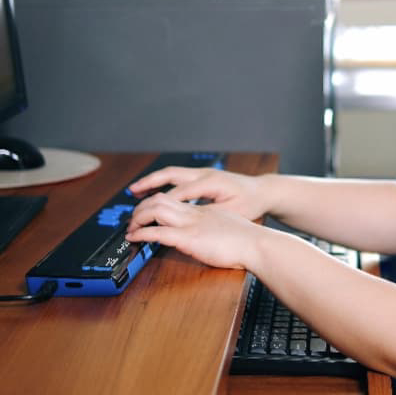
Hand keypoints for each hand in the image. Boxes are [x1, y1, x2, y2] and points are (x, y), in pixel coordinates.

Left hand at [125, 192, 261, 269]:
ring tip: (130, 228)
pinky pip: (158, 232)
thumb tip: (209, 236)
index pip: (174, 199)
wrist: (257, 244)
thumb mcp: (229, 228)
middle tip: (133, 219)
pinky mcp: (189, 238)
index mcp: (204, 211)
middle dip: (142, 207)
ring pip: (155, 209)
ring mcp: (191, 224)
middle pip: (160, 199)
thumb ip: (216, 228)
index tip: (147, 211)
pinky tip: (134, 238)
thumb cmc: (248, 240)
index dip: (156, 203)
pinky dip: (141, 234)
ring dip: (138, 218)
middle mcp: (195, 213)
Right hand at [128, 166, 268, 221]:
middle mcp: (204, 174)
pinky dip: (164, 182)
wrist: (263, 191)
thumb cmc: (251, 203)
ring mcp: (203, 173)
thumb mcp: (232, 213)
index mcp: (210, 183)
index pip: (178, 194)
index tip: (146, 216)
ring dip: (153, 180)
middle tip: (132, 192)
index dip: (160, 206)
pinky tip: (155, 191)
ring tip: (136, 189)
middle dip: (149, 183)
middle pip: (170, 175)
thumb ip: (209, 216)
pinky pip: (178, 177)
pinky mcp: (203, 176)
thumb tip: (188, 221)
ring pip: (172, 173)